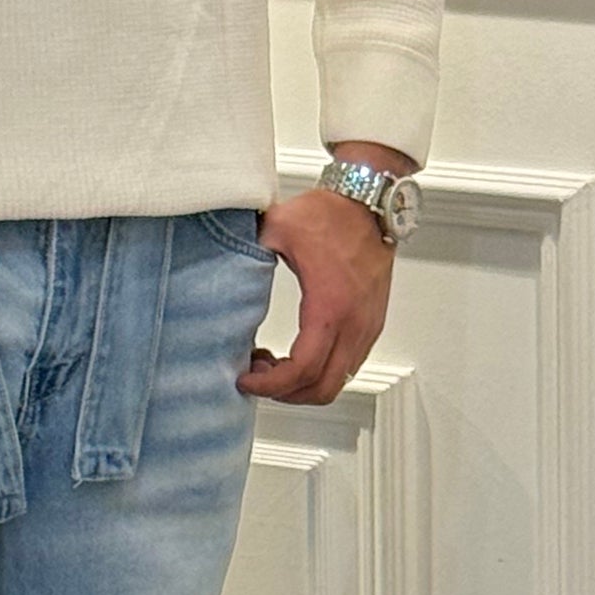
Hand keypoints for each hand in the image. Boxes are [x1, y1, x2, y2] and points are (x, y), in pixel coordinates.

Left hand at [238, 167, 401, 406]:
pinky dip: (322, 370)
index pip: (301, 369)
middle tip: (259, 377)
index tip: (246, 379)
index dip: (270, 385)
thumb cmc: (332, 213)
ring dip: (304, 384)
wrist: (369, 201)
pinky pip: (348, 364)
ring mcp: (367, 326)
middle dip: (286, 394)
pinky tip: (299, 351)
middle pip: (321, 389)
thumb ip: (245, 252)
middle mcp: (354, 323)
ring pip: (337, 381)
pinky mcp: (372, 322)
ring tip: (276, 364)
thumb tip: (222, 268)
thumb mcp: (277, 229)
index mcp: (329, 307)